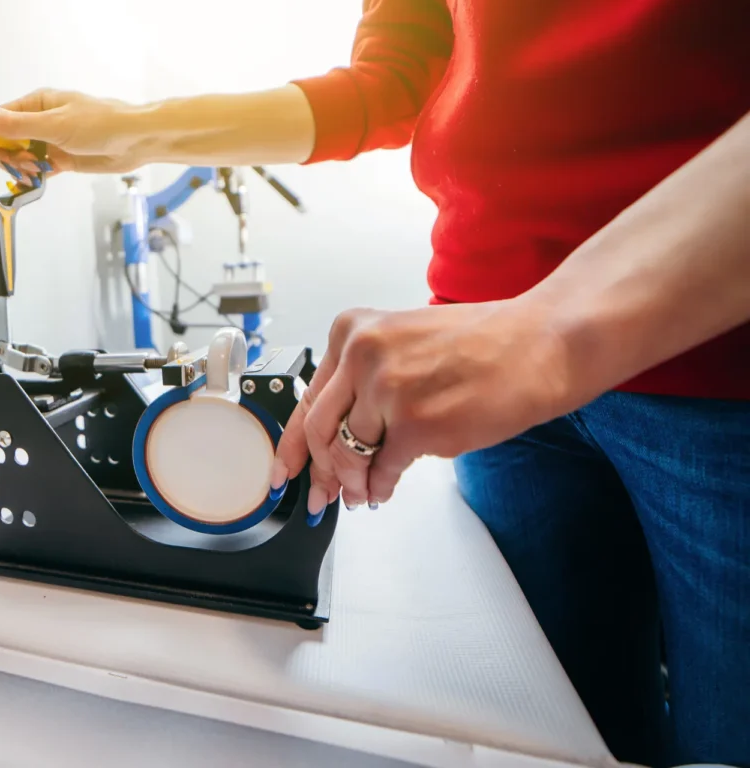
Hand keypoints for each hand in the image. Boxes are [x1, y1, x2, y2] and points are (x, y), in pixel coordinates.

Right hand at [0, 89, 147, 180]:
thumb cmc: (101, 123)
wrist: (136, 141)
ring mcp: (50, 140)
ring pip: (20, 158)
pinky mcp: (61, 158)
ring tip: (38, 171)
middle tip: (27, 165)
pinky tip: (41, 178)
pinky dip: (35, 176)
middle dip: (9, 157)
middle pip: (5, 142)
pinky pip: (37, 169)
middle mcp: (39, 120)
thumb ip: (15, 123)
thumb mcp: (54, 124)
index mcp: (35, 104)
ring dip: (22, 168)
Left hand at [270, 299, 577, 519]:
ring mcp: (387, 390)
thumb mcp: (403, 342)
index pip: (309, 398)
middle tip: (323, 494)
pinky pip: (383, 470)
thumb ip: (363, 381)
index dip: (293, 444)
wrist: (542, 342)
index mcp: (353, 330)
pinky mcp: (417, 425)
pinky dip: (380, 486)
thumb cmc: (483, 343)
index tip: (284, 469)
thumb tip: (335, 438)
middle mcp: (362, 355)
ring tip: (361, 495)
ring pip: (348, 454)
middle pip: (320, 431)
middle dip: (321, 473)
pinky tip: (383, 491)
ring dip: (353, 484)